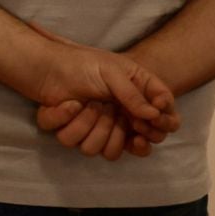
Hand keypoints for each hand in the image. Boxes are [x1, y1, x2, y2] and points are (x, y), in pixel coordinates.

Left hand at [28, 23, 179, 160]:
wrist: (49, 66)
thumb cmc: (85, 64)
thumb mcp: (113, 71)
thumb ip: (133, 94)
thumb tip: (153, 114)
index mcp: (139, 103)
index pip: (165, 125)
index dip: (161, 127)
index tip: (149, 119)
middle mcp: (124, 120)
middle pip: (139, 146)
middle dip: (122, 130)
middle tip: (116, 113)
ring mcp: (100, 130)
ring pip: (107, 151)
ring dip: (95, 126)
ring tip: (90, 104)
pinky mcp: (76, 134)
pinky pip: (77, 143)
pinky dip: (71, 122)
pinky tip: (70, 104)